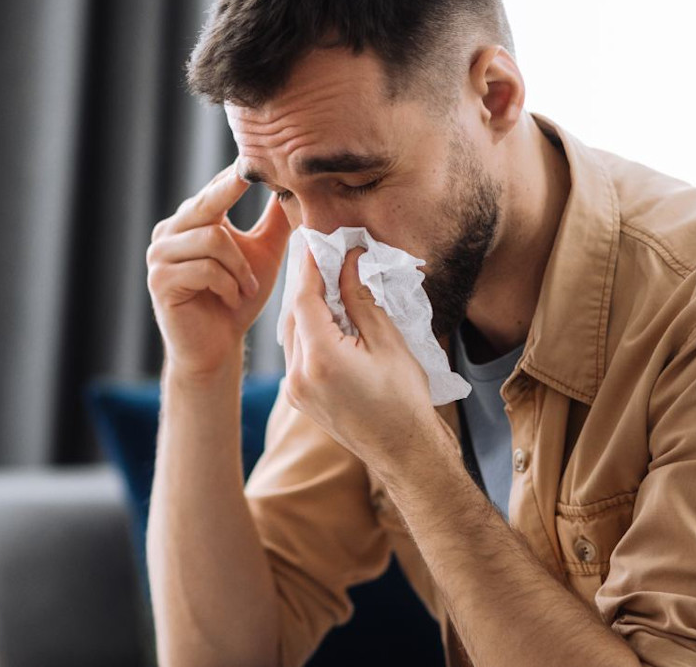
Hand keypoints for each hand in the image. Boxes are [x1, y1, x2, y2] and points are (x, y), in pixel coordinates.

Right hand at [147, 162, 291, 375]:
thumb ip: (274, 221)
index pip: (214, 188)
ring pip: (212, 238)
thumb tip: (295, 185)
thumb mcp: (263, 254)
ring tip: (247, 288)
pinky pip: (204, 268)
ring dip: (240, 267)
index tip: (253, 156)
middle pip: (206, 202)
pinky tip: (232, 299)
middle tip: (249, 174)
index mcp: (190, 222)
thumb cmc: (239, 299)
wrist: (217, 347)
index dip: (235, 175)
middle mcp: (169, 233)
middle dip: (231, 191)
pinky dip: (228, 284)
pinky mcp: (160, 281)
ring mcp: (160, 256)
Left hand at [281, 245, 438, 470]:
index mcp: (320, 358)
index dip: (311, 267)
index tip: (319, 244)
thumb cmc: (403, 399)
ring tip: (328, 283)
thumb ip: (360, 299)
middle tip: (325, 258)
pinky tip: (327, 318)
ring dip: (307, 307)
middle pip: (293, 314)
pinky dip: (307, 330)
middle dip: (308, 284)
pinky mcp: (299, 397)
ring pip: (292, 333)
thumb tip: (350, 262)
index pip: (305, 298)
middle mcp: (298, 374)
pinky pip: (296, 353)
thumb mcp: (387, 341)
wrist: (402, 451)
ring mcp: (295, 389)